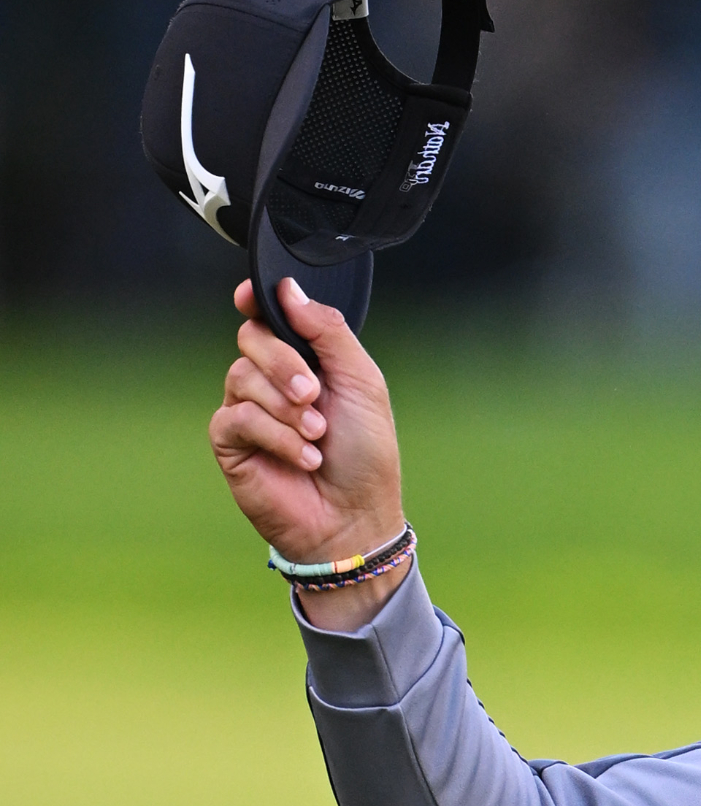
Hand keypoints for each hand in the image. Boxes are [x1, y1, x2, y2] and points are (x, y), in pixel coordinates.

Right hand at [210, 278, 408, 629]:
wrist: (355, 515)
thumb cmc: (365, 454)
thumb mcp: (362, 383)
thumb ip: (328, 332)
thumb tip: (289, 290)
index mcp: (307, 359)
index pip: (270, 317)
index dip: (256, 301)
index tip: (252, 295)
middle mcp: (272, 379)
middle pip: (252, 338)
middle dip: (285, 364)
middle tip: (314, 395)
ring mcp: (248, 408)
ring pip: (241, 376)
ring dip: (287, 408)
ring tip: (317, 436)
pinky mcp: (230, 442)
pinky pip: (236, 418)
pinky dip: (276, 436)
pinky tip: (304, 458)